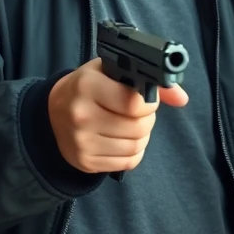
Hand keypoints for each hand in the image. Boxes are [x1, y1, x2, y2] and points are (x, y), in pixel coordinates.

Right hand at [48, 58, 188, 172]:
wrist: (51, 113)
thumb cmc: (89, 87)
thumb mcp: (111, 71)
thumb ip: (149, 80)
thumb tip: (182, 98)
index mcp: (87, 86)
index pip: (134, 103)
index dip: (148, 102)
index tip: (144, 98)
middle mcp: (82, 115)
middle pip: (139, 127)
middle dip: (147, 119)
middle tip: (139, 112)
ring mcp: (82, 141)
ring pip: (136, 146)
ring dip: (142, 136)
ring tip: (131, 124)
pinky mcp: (85, 161)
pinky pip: (128, 162)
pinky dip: (134, 152)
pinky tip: (123, 139)